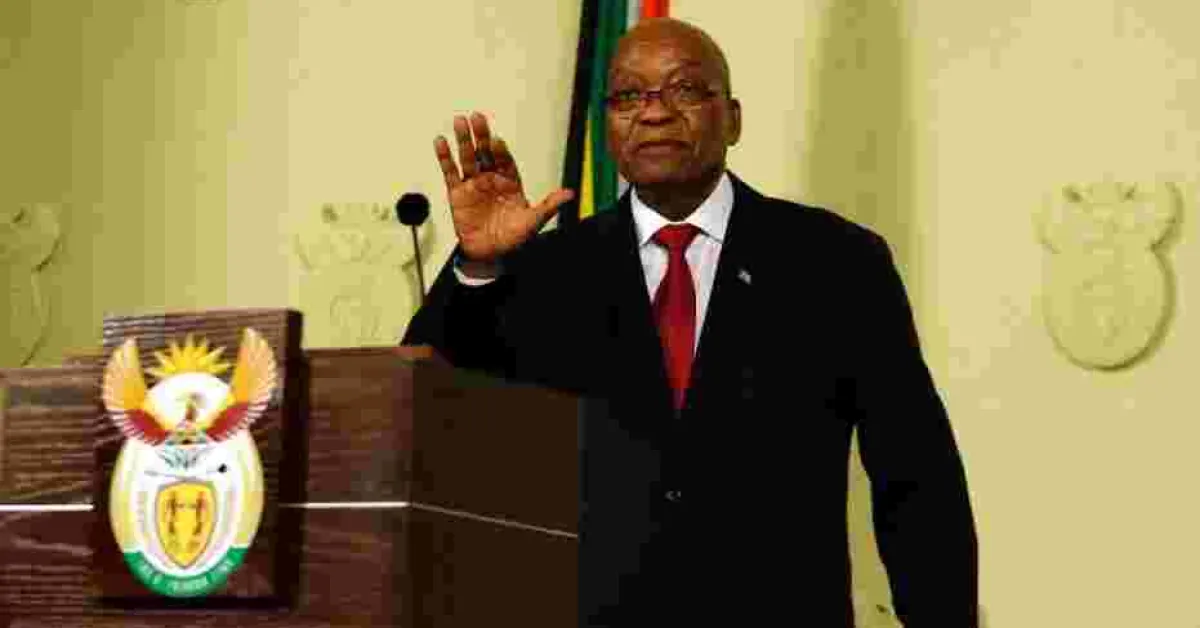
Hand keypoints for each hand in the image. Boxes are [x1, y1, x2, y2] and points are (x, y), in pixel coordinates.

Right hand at [435, 112, 574, 263]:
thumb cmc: (512, 238)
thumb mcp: (533, 222)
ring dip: (464, 140)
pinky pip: (450, 173)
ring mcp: (474, 184)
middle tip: (477, 117)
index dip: (501, 151)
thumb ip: (549, 206)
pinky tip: (440, 142)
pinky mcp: (458, 193)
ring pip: (468, 158)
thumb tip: (570, 194)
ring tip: (459, 121)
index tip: (497, 140)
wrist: (490, 255)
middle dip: (482, 136)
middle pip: (486, 152)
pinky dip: (445, 157)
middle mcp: (491, 179)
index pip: (505, 161)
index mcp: (510, 182)